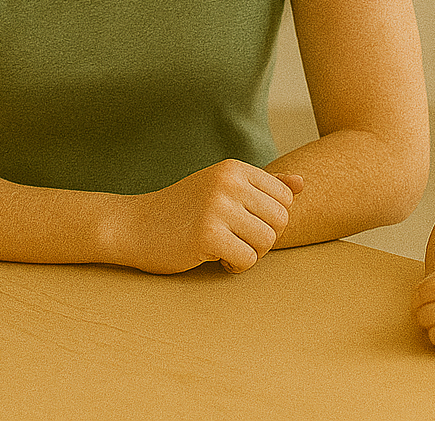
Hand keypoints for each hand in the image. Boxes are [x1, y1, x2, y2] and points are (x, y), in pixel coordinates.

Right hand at [117, 160, 302, 274]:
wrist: (132, 225)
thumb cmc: (181, 210)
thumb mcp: (221, 189)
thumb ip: (262, 185)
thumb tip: (302, 183)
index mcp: (234, 169)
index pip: (285, 198)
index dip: (269, 218)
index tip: (243, 222)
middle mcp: (228, 182)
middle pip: (280, 221)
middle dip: (262, 238)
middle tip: (235, 240)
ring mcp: (217, 207)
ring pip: (266, 242)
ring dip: (248, 253)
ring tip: (223, 247)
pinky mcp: (208, 235)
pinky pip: (247, 260)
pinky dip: (234, 266)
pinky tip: (213, 257)